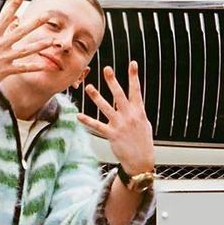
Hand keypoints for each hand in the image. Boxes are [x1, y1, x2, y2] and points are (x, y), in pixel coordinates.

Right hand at [0, 0, 59, 109]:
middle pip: (20, 32)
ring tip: (51, 40)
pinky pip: (23, 68)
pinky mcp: (5, 71)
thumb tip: (13, 20)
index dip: (12, 6)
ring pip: (25, 50)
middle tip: (47, 15)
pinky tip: (45, 65)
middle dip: (34, 23)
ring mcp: (2, 58)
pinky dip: (34, 67)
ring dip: (40, 45)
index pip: (3, 18)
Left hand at [78, 62, 153, 176]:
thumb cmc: (143, 142)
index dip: (134, 76)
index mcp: (138, 112)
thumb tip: (130, 102)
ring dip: (96, 97)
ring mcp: (120, 125)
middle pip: (119, 95)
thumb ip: (136, 111)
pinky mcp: (112, 135)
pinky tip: (79, 115)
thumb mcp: (144, 124)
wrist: (141, 160)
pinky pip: (97, 126)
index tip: (132, 64)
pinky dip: (87, 120)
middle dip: (113, 81)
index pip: (136, 90)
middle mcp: (129, 116)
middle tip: (107, 69)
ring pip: (106, 107)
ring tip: (89, 87)